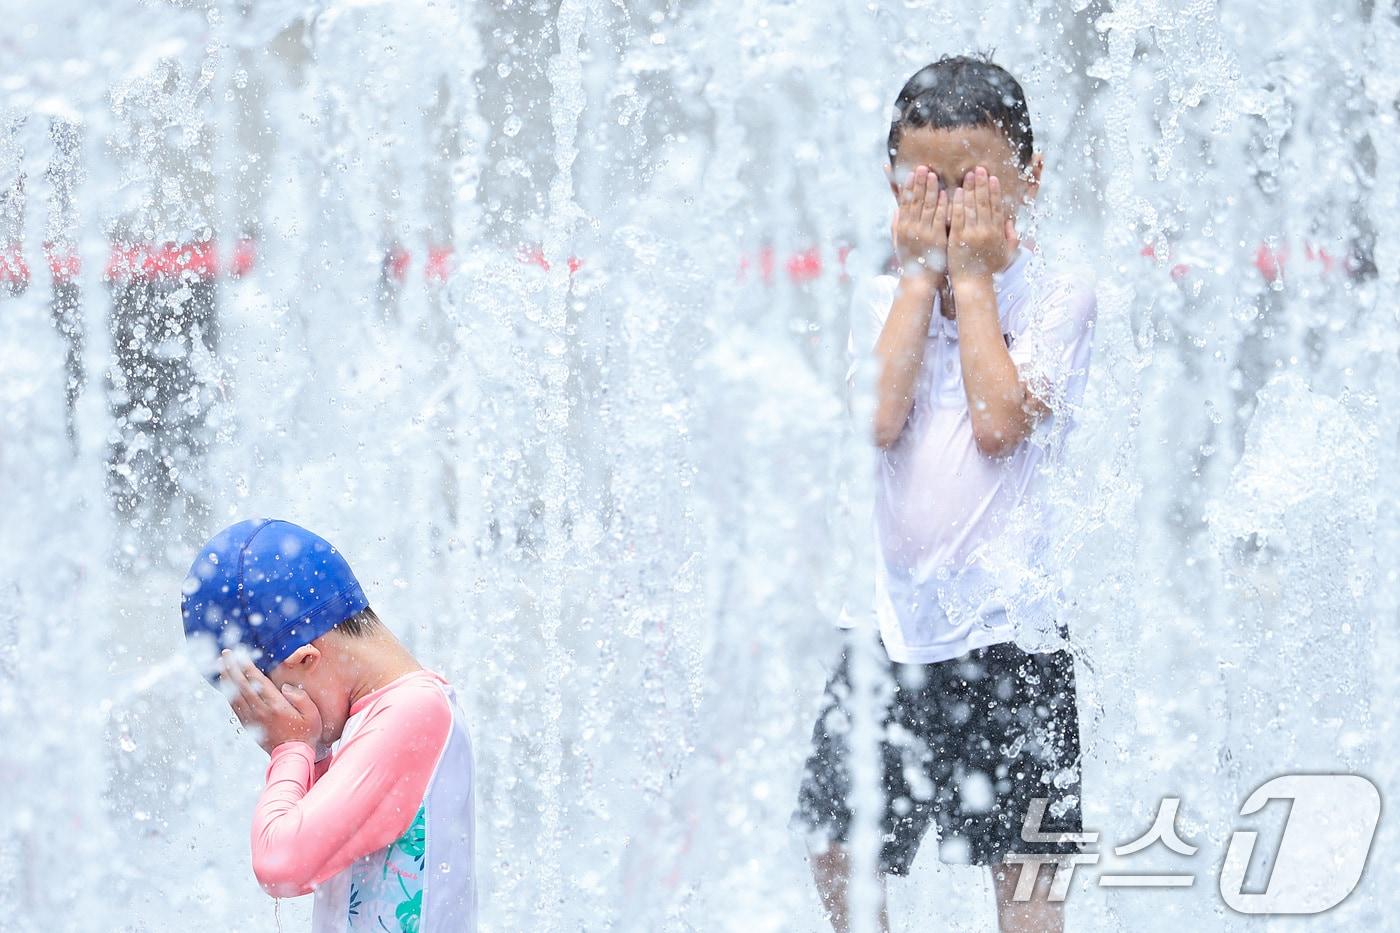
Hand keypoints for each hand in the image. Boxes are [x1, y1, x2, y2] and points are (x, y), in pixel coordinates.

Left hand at [219, 650, 322, 754]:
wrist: (293, 755)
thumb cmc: (306, 732)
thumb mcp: (312, 714)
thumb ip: (301, 698)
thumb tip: (286, 687)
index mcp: (276, 706)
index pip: (257, 682)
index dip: (246, 666)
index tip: (240, 654)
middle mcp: (261, 711)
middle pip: (241, 686)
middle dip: (232, 667)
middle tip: (226, 653)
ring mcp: (253, 719)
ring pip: (234, 695)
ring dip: (227, 679)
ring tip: (221, 665)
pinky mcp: (249, 725)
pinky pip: (234, 706)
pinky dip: (228, 693)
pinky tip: (226, 684)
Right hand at [892, 164, 949, 285]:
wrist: (919, 280)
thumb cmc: (911, 261)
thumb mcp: (899, 242)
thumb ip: (897, 225)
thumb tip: (896, 210)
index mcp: (902, 227)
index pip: (904, 202)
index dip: (908, 186)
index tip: (911, 173)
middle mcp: (910, 228)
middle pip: (915, 201)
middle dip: (919, 183)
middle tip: (923, 167)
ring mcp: (923, 233)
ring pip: (926, 206)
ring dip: (930, 189)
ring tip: (933, 175)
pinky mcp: (936, 238)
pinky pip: (939, 218)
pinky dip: (941, 205)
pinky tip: (945, 193)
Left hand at [948, 166, 1019, 283]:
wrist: (973, 284)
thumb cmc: (989, 270)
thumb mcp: (1006, 255)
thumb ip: (1011, 239)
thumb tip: (1011, 223)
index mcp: (998, 233)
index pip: (997, 207)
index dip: (994, 191)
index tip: (992, 178)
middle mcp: (986, 231)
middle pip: (984, 202)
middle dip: (982, 184)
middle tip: (979, 169)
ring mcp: (972, 234)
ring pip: (971, 207)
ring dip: (970, 189)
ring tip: (968, 175)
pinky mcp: (957, 239)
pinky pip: (957, 218)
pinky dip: (957, 204)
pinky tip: (955, 192)